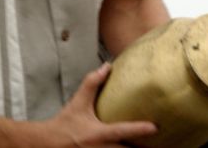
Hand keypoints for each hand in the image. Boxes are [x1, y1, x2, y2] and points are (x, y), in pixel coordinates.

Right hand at [42, 63, 156, 146]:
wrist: (47, 143)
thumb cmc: (65, 123)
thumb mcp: (78, 102)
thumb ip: (92, 83)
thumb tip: (107, 66)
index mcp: (97, 134)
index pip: (122, 131)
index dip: (139, 129)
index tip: (155, 127)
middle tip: (160, 143)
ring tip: (153, 147)